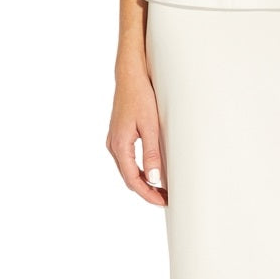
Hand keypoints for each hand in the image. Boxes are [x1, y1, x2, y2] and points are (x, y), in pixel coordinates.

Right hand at [106, 59, 166, 204]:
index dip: (148, 194)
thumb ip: (151, 154)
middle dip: (147, 191)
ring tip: (162, 189)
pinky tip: (152, 173)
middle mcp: (113, 145)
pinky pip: (127, 161)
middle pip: (129, 178)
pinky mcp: (119, 136)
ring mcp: (114, 141)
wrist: (130, 76)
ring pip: (128, 170)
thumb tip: (153, 178)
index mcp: (120, 145)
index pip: (133, 180)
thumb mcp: (150, 127)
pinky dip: (139, 171)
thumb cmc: (141, 97)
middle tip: (166, 199)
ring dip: (143, 182)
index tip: (163, 202)